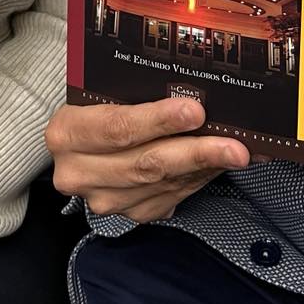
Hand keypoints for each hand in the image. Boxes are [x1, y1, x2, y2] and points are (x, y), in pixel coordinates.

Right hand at [46, 98, 249, 221]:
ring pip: (161, 184)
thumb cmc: (93, 106)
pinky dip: (197, 180)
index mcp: (66, 133)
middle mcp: (79, 173)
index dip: (158, 121)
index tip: (196, 111)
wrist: (77, 143)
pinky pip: (169, 198)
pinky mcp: (127, 215)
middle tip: (233, 145)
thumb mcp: (99, 90)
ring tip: (236, 152)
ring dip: (204, 168)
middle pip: (145, 164)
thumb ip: (132, 91)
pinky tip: (216, 165)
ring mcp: (103, 200)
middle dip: (196, 152)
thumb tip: (190, 88)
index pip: (117, 127)